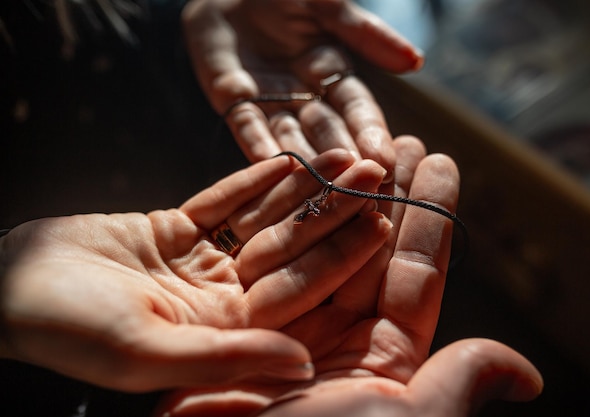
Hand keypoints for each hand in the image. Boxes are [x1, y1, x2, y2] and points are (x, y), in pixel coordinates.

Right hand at [0, 150, 391, 391]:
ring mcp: (199, 265)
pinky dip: (250, 180)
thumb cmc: (66, 331)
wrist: (5, 290)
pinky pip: (221, 203)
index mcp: (226, 333)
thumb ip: (227, 356)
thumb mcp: (147, 354)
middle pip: (289, 249)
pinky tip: (287, 157)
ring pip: (261, 221)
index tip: (383, 221)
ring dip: (302, 188)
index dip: (341, 255)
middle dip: (334, 211)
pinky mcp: (173, 233)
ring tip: (344, 155)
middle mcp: (221, 300)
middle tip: (377, 174)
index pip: (298, 290)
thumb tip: (300, 364)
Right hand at [155, 135, 500, 416]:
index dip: (429, 217)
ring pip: (314, 245)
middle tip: (399, 140)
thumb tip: (527, 375)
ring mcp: (279, 323)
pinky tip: (292, 171)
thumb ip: (453, 386)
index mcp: (376, 360)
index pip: (413, 277)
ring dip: (334, 194)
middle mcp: (331, 337)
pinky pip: (258, 253)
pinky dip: (273, 212)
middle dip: (385, 193)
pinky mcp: (230, 315)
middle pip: (366, 251)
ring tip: (352, 144)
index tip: (441, 163)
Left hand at [182, 0, 423, 172]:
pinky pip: (246, 127)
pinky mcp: (232, 100)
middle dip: (344, 162)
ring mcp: (269, 102)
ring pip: (291, 138)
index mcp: (331, 73)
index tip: (386, 162)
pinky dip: (258, 146)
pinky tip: (271, 168)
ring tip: (322, 190)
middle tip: (360, 192)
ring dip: (306, 164)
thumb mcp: (327, 5)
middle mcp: (304, 96)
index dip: (371, 134)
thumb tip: (415, 62)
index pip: (356, 110)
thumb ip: (365, 33)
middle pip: (328, 133)